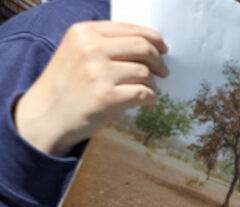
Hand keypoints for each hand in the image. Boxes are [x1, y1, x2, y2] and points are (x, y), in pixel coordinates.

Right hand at [13, 21, 168, 155]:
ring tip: (145, 90)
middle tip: (163, 72)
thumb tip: (150, 45)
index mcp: (84, 32)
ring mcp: (97, 72)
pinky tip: (146, 101)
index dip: (154, 39)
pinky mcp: (106, 96)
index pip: (131, 29)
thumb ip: (107, 43)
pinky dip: (151, 98)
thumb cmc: (69, 84)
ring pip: (145, 72)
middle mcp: (90, 48)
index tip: (163, 49)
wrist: (47, 115)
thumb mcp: (78, 52)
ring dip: (152, 84)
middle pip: (143, 47)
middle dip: (158, 61)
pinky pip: (144, 93)